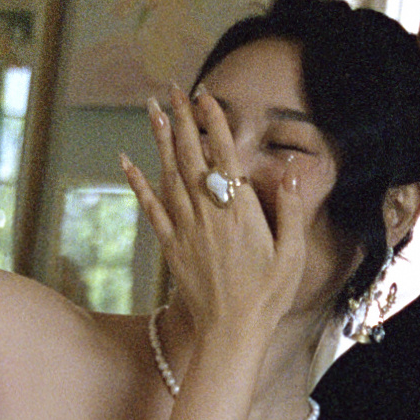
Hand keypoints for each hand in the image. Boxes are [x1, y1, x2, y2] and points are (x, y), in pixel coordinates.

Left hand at [121, 86, 307, 346]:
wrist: (231, 332)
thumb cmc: (268, 296)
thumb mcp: (292, 253)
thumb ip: (291, 209)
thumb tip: (289, 169)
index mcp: (241, 211)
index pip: (225, 155)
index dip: (213, 122)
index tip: (205, 95)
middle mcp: (209, 213)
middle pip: (191, 155)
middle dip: (181, 118)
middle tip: (172, 87)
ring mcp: (186, 228)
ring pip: (169, 173)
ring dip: (159, 139)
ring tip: (152, 108)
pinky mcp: (170, 245)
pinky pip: (150, 207)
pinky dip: (138, 182)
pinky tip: (126, 161)